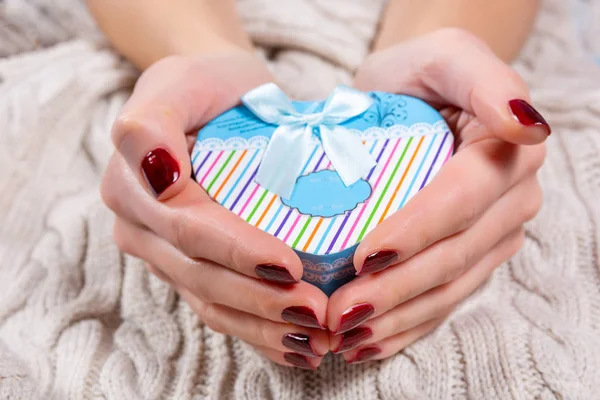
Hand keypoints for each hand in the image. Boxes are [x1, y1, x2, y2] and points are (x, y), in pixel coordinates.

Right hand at [101, 53, 330, 369]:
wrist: (214, 95)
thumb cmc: (203, 85)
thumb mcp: (176, 82)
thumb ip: (151, 121)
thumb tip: (158, 171)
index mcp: (134, 187)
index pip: (188, 230)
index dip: (237, 252)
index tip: (289, 265)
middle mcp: (144, 228)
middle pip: (202, 276)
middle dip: (260, 301)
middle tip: (317, 312)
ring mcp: (167, 253)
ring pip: (211, 302)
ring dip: (263, 327)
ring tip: (315, 339)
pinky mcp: (192, 267)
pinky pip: (220, 307)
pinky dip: (257, 332)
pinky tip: (296, 347)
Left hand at [326, 28, 547, 362]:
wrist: (413, 97)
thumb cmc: (418, 75)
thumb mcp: (445, 56)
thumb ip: (485, 79)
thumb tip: (524, 125)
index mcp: (507, 152)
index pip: (463, 199)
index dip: (418, 232)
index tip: (366, 256)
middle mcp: (510, 200)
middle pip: (454, 255)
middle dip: (397, 290)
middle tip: (340, 312)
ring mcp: (493, 235)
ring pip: (449, 289)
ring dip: (398, 318)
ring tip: (347, 336)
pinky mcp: (472, 258)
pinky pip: (444, 301)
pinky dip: (407, 326)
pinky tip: (371, 342)